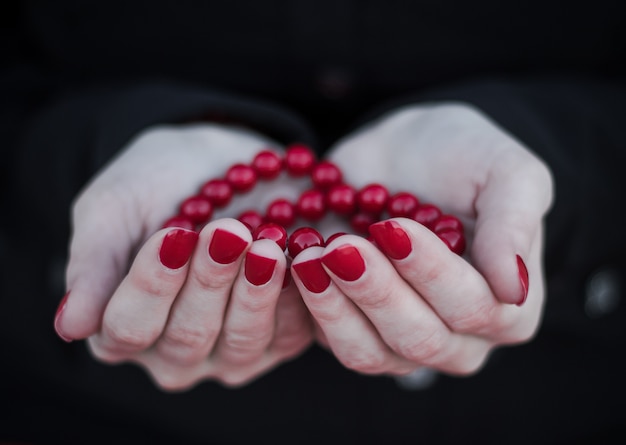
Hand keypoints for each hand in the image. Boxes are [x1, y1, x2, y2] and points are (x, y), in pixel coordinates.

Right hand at [56, 124, 313, 388]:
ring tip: (265, 244)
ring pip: (241, 342)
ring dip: (254, 291)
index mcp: (122, 327)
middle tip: (227, 231)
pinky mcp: (279, 338)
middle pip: (188, 338)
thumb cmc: (157, 183)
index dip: (151, 285)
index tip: (173, 236)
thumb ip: (93, 264)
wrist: (218, 162)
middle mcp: (174, 352)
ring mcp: (230, 351)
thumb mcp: (114, 208)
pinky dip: (295, 296)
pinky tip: (299, 258)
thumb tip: (69, 326)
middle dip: (209, 281)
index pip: (128, 328)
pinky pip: (291, 334)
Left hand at [290, 103, 553, 375]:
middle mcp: (458, 339)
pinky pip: (329, 339)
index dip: (430, 272)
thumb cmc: (464, 158)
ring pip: (368, 352)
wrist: (406, 152)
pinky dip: (309, 307)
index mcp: (507, 309)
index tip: (393, 228)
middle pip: (418, 339)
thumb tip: (513, 290)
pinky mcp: (354, 330)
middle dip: (377, 292)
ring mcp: (401, 343)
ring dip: (336, 307)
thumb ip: (514, 224)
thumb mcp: (506, 171)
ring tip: (310, 257)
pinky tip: (295, 266)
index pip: (472, 307)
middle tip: (341, 246)